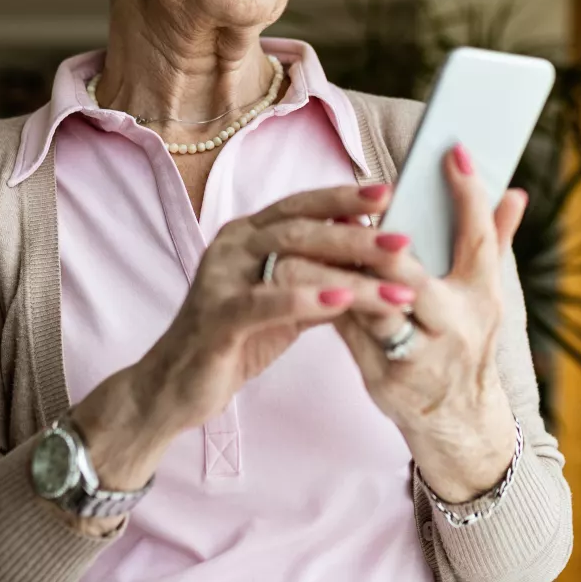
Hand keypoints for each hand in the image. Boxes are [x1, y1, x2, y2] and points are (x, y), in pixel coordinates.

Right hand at [70, 182, 415, 501]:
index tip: (388, 193)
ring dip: (348, 269)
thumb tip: (374, 253)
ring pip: (290, 260)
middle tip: (405, 241)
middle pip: (301, 227)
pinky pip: (265, 302)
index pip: (300, 205)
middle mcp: (231, 247)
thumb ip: (320, 275)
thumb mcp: (286, 302)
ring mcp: (220, 279)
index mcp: (246, 235)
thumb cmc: (237, 340)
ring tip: (395, 278)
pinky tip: (345, 300)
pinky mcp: (216, 319)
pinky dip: (307, 298)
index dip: (343, 198)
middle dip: (357, 233)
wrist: (175, 388)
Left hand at [333, 143, 525, 502]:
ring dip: (339, 271)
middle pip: (410, 274)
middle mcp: (456, 327)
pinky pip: (349, 330)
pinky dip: (330, 301)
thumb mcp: (486, 297)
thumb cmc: (466, 344)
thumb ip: (494, 241)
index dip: (469, 195)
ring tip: (312, 238)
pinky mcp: (385, 377)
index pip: (479, 239)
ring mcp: (419, 356)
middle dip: (380, 242)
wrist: (457, 423)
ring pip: (370, 303)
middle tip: (355, 206)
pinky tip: (307, 276)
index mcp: (483, 298)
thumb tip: (515, 191)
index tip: (454, 151)